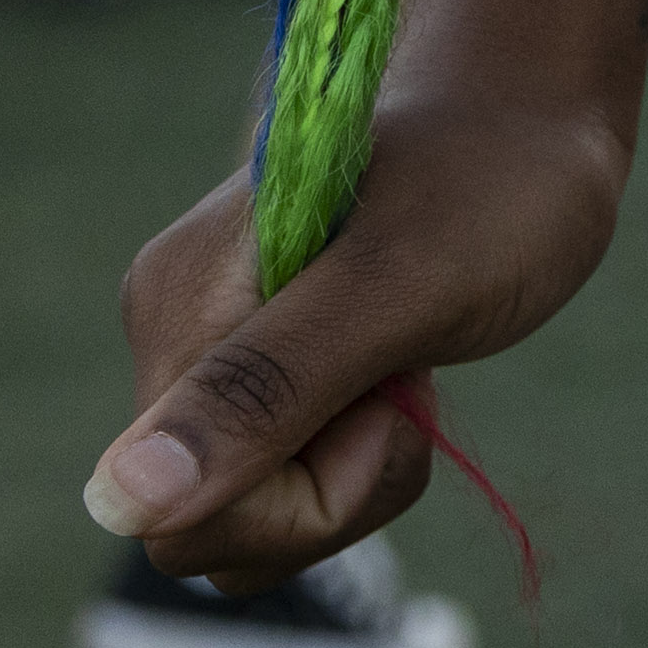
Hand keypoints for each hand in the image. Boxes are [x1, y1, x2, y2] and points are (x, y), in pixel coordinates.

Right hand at [88, 91, 631, 586]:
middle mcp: (171, 335)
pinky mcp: (260, 374)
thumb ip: (264, 389)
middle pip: (208, 529)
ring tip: (407, 369)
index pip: (177, 514)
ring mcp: (213, 357)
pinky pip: (283, 487)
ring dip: (353, 477)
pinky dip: (360, 457)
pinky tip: (400, 374)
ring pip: (250, 520)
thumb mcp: (401, 287)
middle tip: (407, 383)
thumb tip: (116, 503)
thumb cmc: (491, 181)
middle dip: (330, 493)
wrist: (531, 118)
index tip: (384, 400)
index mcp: (176, 309)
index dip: (301, 500)